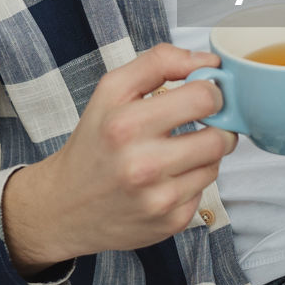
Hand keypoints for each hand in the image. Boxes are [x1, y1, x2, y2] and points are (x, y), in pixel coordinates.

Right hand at [2, 44, 236, 274]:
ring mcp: (158, 199)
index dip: (212, 91)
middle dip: (218, 126)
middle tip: (203, 123)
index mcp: (126, 125)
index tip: (204, 94)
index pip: (204, 98)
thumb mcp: (112, 91)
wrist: (64, 207)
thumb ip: (159, 62)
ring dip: (205, 154)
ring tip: (177, 151)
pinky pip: (205, 191)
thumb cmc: (95, 142)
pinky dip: (192, 181)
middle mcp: (142, 166)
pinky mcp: (170, 223)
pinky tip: (168, 179)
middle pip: (220, 138)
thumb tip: (208, 61)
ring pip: (216, 164)